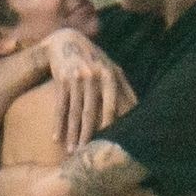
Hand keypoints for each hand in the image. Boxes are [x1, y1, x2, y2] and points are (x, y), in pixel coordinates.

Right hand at [45, 29, 135, 151]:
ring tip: (72, 151)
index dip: (111, 125)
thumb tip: (139, 111)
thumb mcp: (111, 68)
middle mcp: (93, 76)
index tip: (111, 144)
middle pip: (91, 112)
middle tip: (87, 155)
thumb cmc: (93, 59)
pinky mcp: (61, 80)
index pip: (112, 106)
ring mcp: (76, 78)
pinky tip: (56, 138)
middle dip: (88, 135)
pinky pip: (60, 107)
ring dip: (72, 134)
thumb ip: (124, 87)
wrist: (66, 40)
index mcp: (109, 75)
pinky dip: (58, 124)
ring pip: (74, 112)